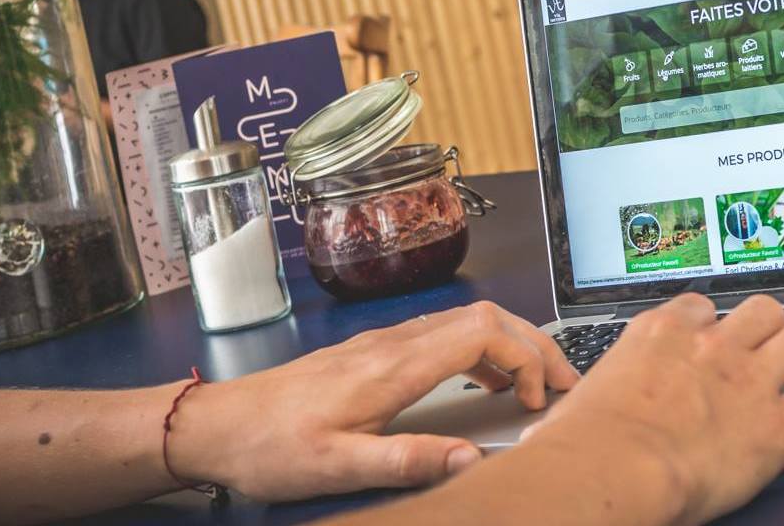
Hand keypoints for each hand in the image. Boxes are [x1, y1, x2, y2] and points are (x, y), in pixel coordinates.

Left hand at [167, 301, 579, 499]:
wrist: (218, 425)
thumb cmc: (270, 447)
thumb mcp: (337, 466)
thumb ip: (407, 460)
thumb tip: (472, 457)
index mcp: (392, 367)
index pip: (482, 331)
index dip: (526, 355)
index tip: (541, 397)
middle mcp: (393, 344)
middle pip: (485, 317)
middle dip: (534, 343)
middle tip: (565, 383)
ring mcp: (384, 344)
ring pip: (466, 321)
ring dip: (510, 344)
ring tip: (536, 384)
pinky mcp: (374, 354)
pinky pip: (444, 335)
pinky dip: (481, 350)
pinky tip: (484, 380)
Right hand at [524, 294, 783, 525]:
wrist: (616, 469)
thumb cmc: (587, 445)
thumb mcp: (581, 401)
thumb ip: (591, 399)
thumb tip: (555, 426)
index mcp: (661, 334)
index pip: (701, 306)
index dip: (714, 321)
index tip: (715, 334)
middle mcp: (710, 346)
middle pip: (761, 309)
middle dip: (768, 325)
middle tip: (769, 345)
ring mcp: (748, 379)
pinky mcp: (777, 422)